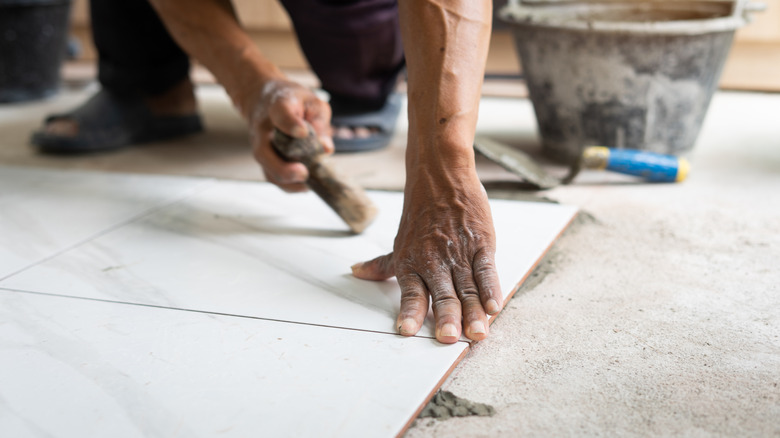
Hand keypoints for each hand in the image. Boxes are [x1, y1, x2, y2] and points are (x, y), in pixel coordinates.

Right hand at [247, 80, 333, 191]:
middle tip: (303, 173)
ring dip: (286, 182)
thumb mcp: (312, 102)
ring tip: (307, 185)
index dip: (290, 124)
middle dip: (283, 167)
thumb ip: (320, 122)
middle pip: (263, 152)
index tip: (302, 132)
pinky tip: (305, 186)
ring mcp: (260, 147)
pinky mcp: (264, 159)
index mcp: (277, 106)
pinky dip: (288, 185)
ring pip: (266, 169)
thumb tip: (325, 149)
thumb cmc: (293, 102)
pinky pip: (272, 176)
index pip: (280, 114)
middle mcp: (262, 129)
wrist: (265, 100)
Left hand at [352, 171, 502, 342]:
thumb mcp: (400, 241)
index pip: (410, 293)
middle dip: (446, 318)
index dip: (410, 313)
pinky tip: (494, 306)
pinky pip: (486, 270)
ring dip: (473, 312)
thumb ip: (383, 264)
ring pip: (466, 288)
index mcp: (412, 262)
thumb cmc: (420, 212)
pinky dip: (491, 288)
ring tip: (477, 334)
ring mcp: (459, 253)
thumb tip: (356, 273)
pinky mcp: (481, 243)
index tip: (407, 331)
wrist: (441, 176)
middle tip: (449, 338)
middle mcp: (434, 260)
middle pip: (442, 294)